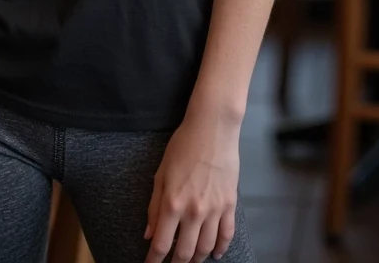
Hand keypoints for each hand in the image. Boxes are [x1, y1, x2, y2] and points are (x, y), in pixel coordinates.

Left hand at [143, 110, 239, 261]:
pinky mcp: (230, 204)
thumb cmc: (183, 146)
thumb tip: (149, 235)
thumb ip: (154, 207)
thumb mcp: (161, 173)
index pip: (162, 244)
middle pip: (185, 252)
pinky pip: (226, 234)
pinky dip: (221, 248)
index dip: (154, 260)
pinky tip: (216, 254)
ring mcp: (215, 209)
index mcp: (173, 203)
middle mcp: (194, 212)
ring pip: (206, 248)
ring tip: (190, 260)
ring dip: (197, 259)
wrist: (213, 129)